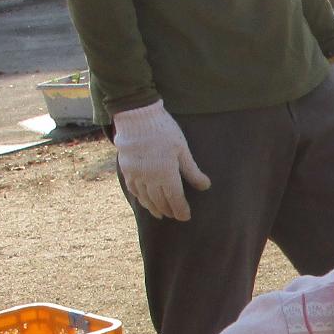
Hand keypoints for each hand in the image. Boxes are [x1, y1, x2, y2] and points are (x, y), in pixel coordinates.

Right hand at [112, 100, 209, 221]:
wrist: (136, 116)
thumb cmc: (164, 130)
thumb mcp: (182, 149)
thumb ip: (192, 171)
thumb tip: (206, 186)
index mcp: (166, 174)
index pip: (175, 200)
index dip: (181, 210)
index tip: (186, 217)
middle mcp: (150, 179)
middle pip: (160, 202)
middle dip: (169, 210)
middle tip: (175, 215)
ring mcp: (136, 175)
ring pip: (146, 198)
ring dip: (154, 208)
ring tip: (161, 214)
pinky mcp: (126, 169)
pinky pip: (133, 189)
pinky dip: (140, 198)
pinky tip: (144, 200)